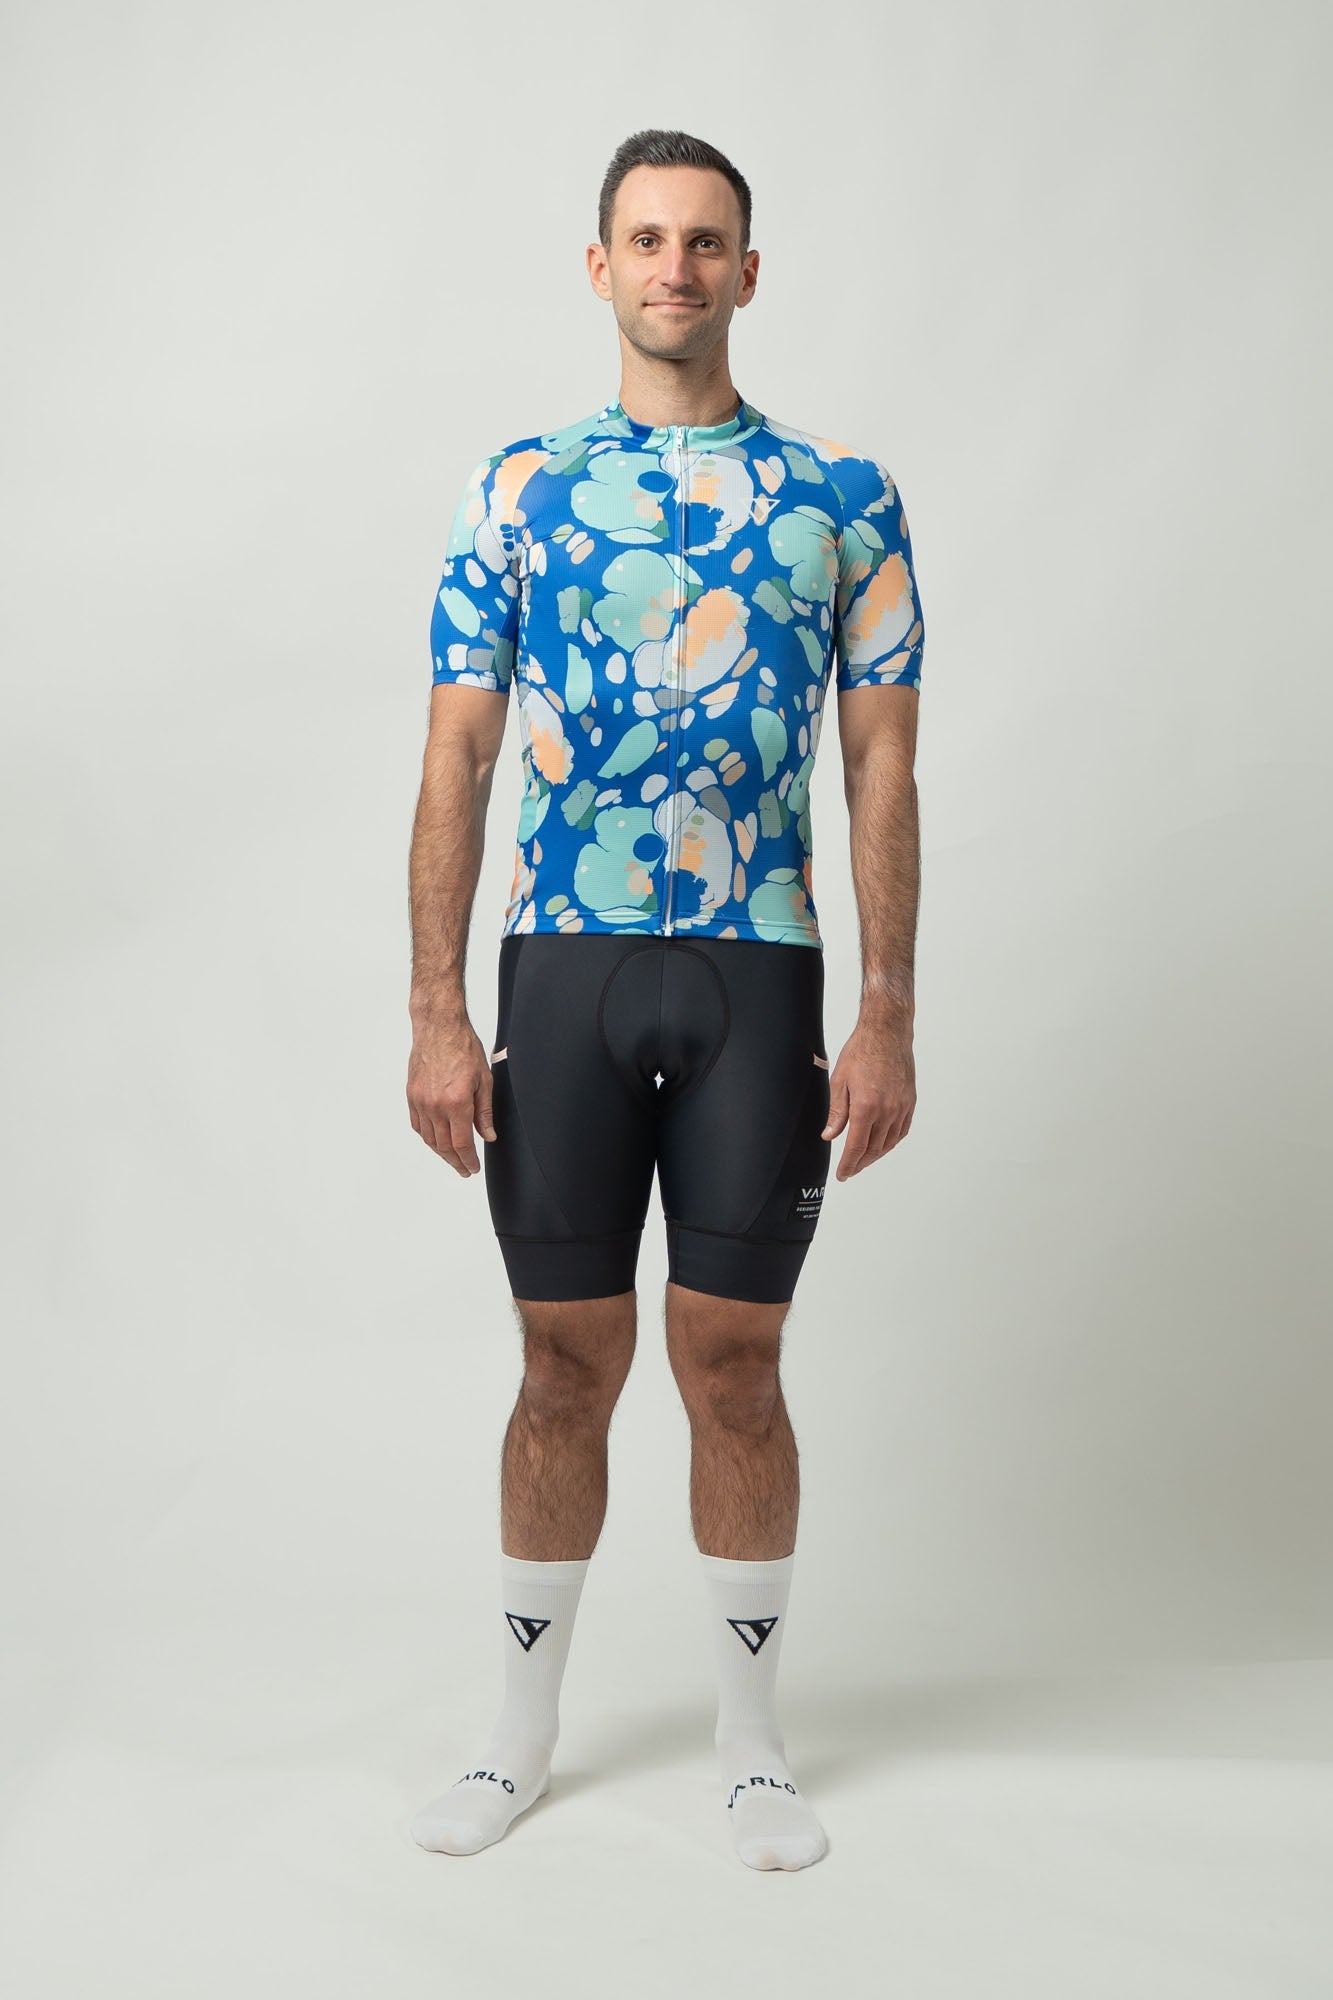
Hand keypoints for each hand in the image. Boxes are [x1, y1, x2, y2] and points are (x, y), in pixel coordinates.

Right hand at [407, 1016, 496, 1175]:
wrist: (438, 1027)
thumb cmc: (463, 1047)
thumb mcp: (484, 1080)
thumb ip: (485, 1112)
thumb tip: (488, 1136)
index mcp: (456, 1102)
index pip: (461, 1144)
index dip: (468, 1161)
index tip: (473, 1168)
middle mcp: (435, 1105)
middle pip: (444, 1146)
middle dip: (455, 1162)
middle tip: (464, 1170)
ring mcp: (420, 1101)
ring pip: (429, 1138)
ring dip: (441, 1153)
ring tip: (452, 1159)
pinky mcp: (411, 1095)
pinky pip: (417, 1125)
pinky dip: (427, 1137)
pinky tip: (436, 1140)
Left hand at [821, 1009, 915, 1178]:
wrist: (887, 1033)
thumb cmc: (861, 1051)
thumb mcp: (839, 1081)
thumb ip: (836, 1113)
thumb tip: (829, 1135)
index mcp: (866, 1107)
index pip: (856, 1147)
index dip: (848, 1164)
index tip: (842, 1174)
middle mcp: (887, 1111)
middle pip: (873, 1149)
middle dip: (860, 1163)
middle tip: (850, 1170)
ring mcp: (901, 1107)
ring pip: (888, 1143)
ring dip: (875, 1156)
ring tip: (863, 1160)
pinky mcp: (910, 1102)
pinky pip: (901, 1131)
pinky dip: (890, 1142)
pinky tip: (882, 1144)